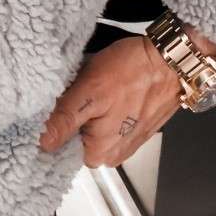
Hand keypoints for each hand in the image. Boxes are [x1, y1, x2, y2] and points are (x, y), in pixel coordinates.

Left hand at [38, 36, 182, 167]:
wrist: (172, 60)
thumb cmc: (133, 71)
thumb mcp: (88, 91)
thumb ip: (64, 120)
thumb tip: (43, 143)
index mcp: (100, 153)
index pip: (61, 149)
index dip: (54, 126)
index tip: (56, 106)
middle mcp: (115, 155)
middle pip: (78, 139)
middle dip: (75, 116)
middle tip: (80, 91)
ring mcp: (127, 141)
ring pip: (95, 129)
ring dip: (91, 111)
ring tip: (99, 88)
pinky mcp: (136, 127)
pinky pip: (112, 122)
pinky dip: (108, 108)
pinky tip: (112, 90)